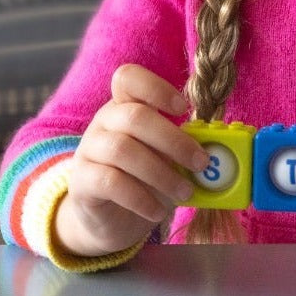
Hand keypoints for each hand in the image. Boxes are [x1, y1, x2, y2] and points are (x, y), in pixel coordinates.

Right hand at [54, 64, 209, 257]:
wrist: (112, 217)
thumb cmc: (148, 179)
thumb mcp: (169, 158)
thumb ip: (186, 147)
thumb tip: (215, 149)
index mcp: (126, 106)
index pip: (128, 78)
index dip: (156, 88)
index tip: (184, 108)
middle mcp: (104, 122)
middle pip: (134, 117)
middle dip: (175, 141)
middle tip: (201, 164)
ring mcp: (88, 150)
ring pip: (122, 150)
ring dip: (162, 173)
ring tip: (186, 192)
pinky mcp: (81, 181)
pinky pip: (110, 182)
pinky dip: (141, 198)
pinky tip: (158, 211)